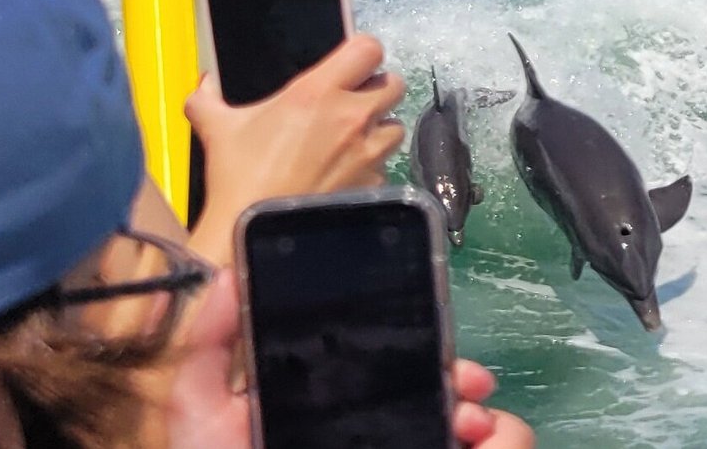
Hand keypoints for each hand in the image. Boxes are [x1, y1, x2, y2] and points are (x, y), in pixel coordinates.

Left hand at [165, 274, 534, 448]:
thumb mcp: (202, 418)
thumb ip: (210, 351)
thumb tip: (231, 274)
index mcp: (343, 407)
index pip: (400, 361)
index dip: (427, 342)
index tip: (436, 342)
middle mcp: (392, 429)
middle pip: (454, 388)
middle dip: (467, 378)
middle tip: (464, 386)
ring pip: (493, 426)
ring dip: (493, 420)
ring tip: (468, 428)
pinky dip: (504, 444)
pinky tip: (480, 446)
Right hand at [185, 34, 405, 263]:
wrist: (255, 232)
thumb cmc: (239, 177)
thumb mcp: (218, 128)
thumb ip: (208, 98)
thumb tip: (204, 83)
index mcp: (318, 92)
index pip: (369, 49)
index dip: (363, 53)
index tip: (351, 64)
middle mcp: (352, 116)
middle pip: (394, 84)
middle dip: (378, 89)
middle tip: (355, 102)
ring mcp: (368, 152)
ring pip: (395, 126)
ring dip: (380, 129)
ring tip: (353, 140)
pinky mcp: (375, 183)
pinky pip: (386, 166)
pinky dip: (373, 167)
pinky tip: (348, 174)